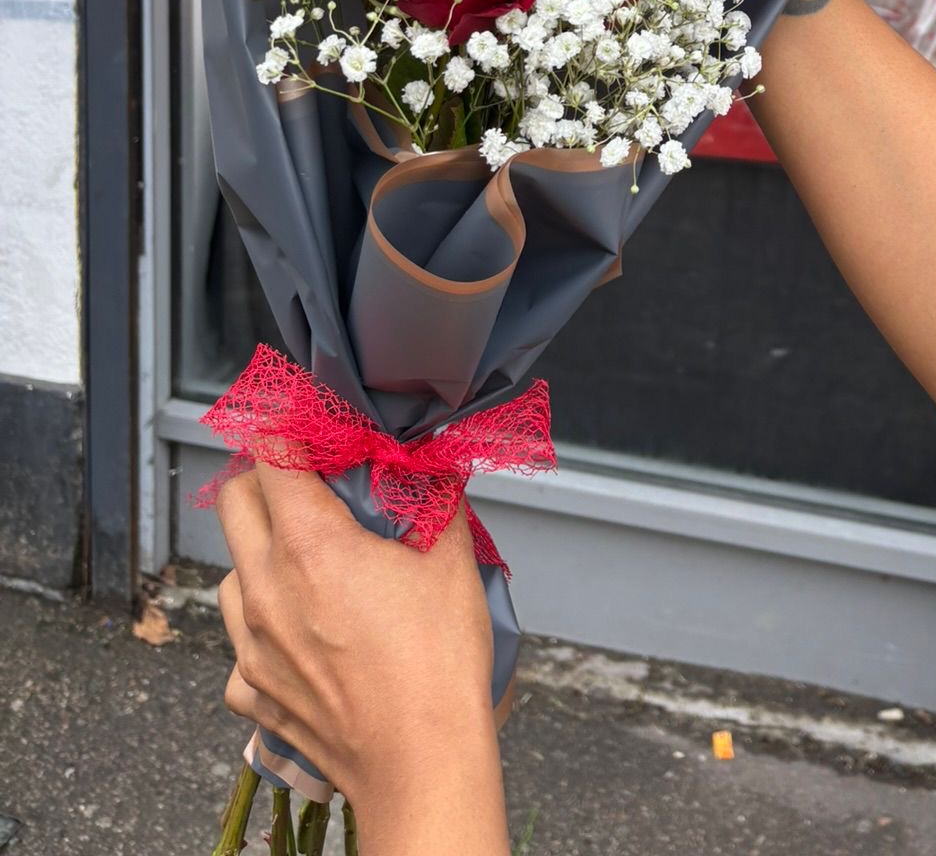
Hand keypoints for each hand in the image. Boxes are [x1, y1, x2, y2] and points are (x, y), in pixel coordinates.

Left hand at [217, 465, 510, 855]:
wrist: (420, 763)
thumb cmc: (436, 666)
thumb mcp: (451, 557)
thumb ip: (434, 494)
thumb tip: (430, 460)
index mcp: (309, 545)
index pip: (270, 455)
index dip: (291, 429)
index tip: (313, 426)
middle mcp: (265, 589)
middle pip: (233, 502)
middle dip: (266, 480)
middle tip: (311, 483)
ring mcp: (250, 645)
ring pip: (230, 573)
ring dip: (261, 553)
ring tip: (312, 563)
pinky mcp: (252, 692)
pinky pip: (239, 643)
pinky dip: (263, 628)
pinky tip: (303, 633)